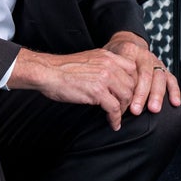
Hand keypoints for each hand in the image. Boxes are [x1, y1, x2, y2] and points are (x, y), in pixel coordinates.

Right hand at [12, 47, 139, 128]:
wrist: (48, 72)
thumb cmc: (63, 69)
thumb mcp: (89, 60)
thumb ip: (103, 66)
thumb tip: (112, 79)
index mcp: (108, 56)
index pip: (132, 69)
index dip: (133, 82)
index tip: (129, 93)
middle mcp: (109, 65)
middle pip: (131, 84)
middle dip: (129, 98)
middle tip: (123, 107)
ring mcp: (105, 78)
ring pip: (126, 97)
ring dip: (123, 109)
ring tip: (117, 116)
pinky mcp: (98, 92)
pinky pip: (114, 108)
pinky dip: (115, 118)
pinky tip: (113, 124)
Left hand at [106, 30, 180, 116]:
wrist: (127, 42)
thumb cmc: (115, 54)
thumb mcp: (106, 57)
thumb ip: (108, 71)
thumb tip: (107, 94)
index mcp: (129, 49)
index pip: (130, 68)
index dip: (127, 85)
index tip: (121, 100)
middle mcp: (145, 55)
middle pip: (145, 74)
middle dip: (141, 94)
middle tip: (136, 109)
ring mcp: (156, 61)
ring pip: (159, 77)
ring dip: (157, 95)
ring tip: (153, 109)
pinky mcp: (163, 68)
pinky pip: (171, 79)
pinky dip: (174, 91)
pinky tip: (174, 102)